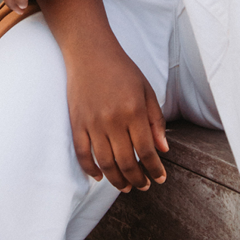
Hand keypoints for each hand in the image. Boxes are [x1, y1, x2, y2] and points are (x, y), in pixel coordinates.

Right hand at [65, 41, 170, 191]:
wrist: (90, 53)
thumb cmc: (122, 70)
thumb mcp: (147, 92)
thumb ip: (155, 121)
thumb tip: (162, 149)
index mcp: (134, 112)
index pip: (146, 151)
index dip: (154, 169)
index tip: (159, 179)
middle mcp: (113, 121)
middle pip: (126, 161)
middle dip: (137, 179)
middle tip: (143, 186)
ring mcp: (92, 123)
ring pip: (105, 162)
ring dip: (116, 179)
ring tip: (125, 186)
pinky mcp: (76, 122)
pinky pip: (82, 152)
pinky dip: (90, 168)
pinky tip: (98, 176)